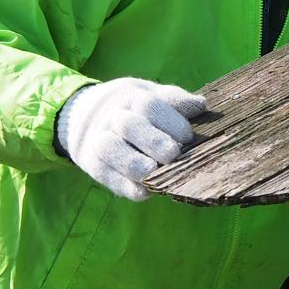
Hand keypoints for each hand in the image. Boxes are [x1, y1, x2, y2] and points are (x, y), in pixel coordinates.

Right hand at [56, 78, 206, 201]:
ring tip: (152, 172)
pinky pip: (105, 174)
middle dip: (152, 141)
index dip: (170, 121)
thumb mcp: (152, 95)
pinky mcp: (92, 163)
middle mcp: (113, 117)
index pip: (149, 105)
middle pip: (129, 126)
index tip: (187, 137)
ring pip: (110, 149)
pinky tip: (143, 192)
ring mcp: (99, 140)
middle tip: (172, 154)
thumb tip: (201, 105)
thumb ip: (175, 101)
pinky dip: (123, 185)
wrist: (87, 114)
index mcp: (133, 98)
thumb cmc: (134, 108)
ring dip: (133, 163)